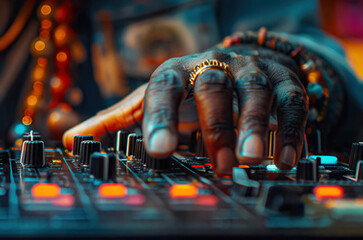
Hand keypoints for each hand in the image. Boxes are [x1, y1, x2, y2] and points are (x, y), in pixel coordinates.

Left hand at [63, 47, 307, 175]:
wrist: (242, 61)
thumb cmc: (187, 90)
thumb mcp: (150, 100)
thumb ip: (113, 122)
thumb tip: (68, 140)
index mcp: (175, 72)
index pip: (163, 88)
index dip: (160, 117)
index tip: (158, 150)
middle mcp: (214, 65)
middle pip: (213, 87)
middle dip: (216, 124)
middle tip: (219, 162)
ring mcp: (252, 71)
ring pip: (256, 91)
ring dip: (256, 125)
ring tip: (251, 160)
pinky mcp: (285, 80)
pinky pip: (294, 101)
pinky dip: (293, 130)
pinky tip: (286, 158)